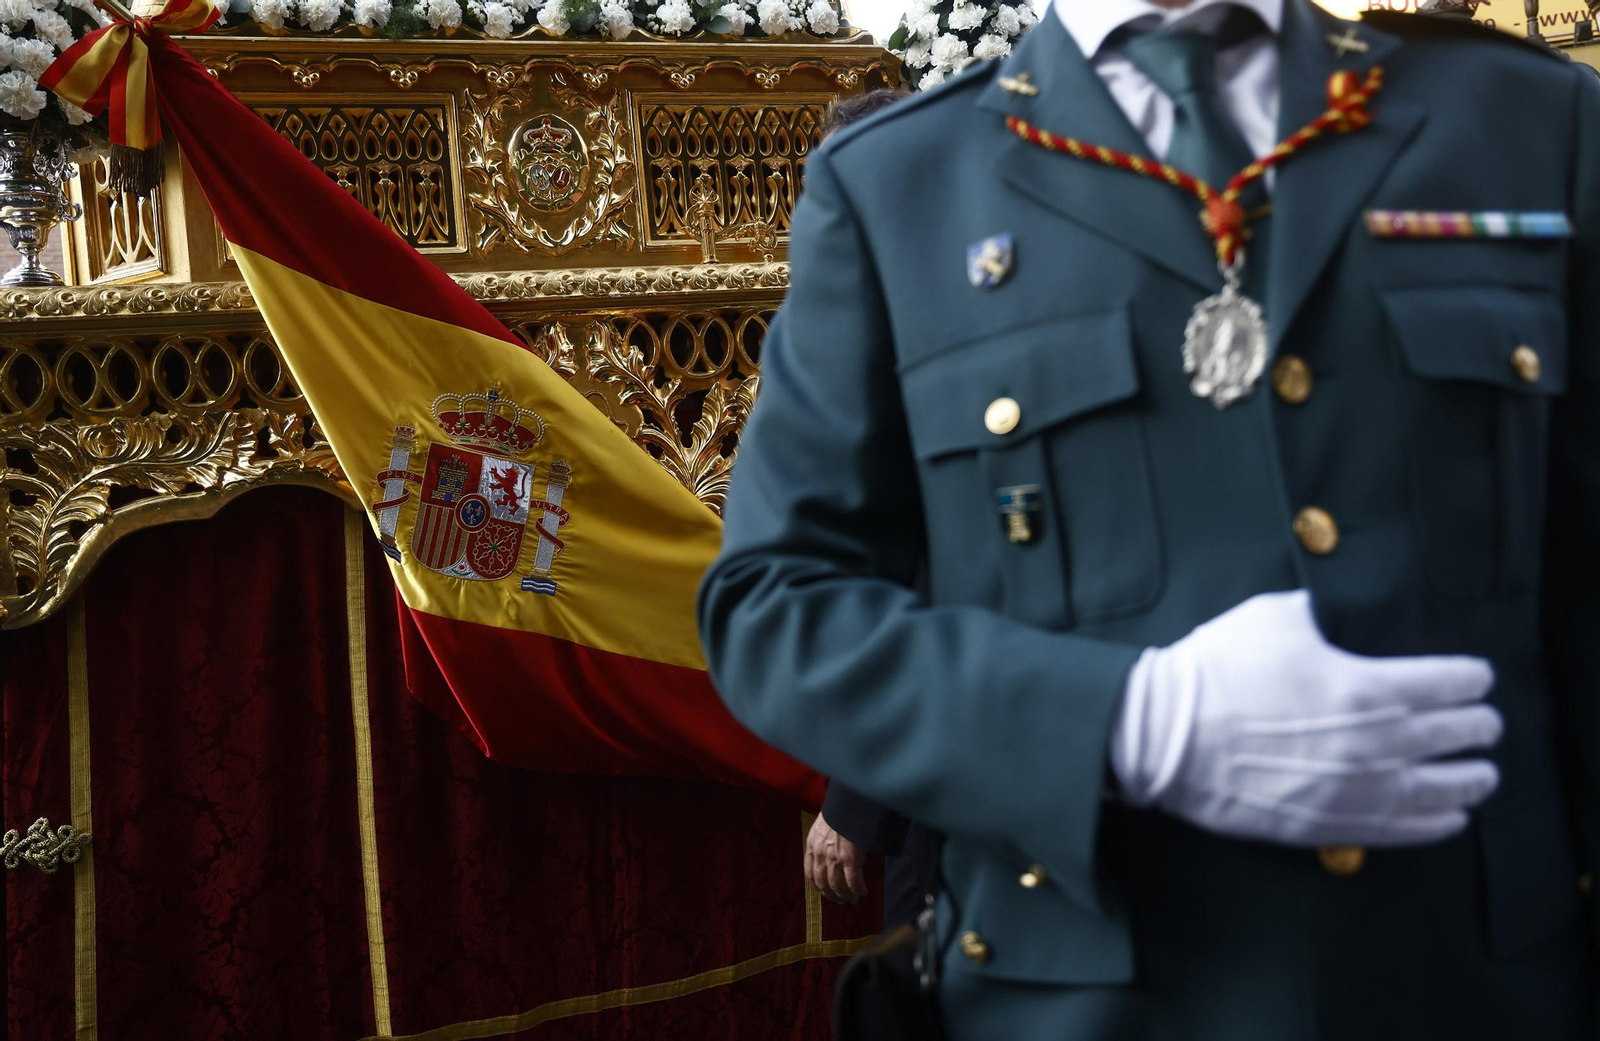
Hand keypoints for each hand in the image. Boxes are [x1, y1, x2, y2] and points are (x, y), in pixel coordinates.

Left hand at [805, 813, 867, 904]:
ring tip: (852, 900)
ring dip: (845, 896)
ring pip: (837, 886)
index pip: (809, 873)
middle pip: (822, 883)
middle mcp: (820, 855)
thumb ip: (824, 842)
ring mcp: (834, 858)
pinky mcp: (849, 859)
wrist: (848, 803)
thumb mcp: (823, 826)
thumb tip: (835, 854)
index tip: (824, 891)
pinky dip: (857, 889)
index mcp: (812, 845)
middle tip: (840, 900)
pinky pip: (853, 881)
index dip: (817, 885)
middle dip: (831, 895)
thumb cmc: (839, 811)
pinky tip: (862, 892)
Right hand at [1110, 589, 1502, 846]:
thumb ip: (1313, 619)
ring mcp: (1358, 790)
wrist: (1165, 736)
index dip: (1472, 678)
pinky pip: (1407, 829)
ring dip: (1472, 780)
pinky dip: (1438, 822)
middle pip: (1457, 735)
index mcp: (1367, 686)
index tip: (1477, 677)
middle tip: (1484, 724)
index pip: (1449, 682)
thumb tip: (1321, 621)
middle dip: (1479, 726)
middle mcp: (1377, 743)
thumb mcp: (1269, 618)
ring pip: (1444, 789)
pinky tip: (1452, 817)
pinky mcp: (1334, 824)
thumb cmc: (1215, 671)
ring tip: (1483, 776)